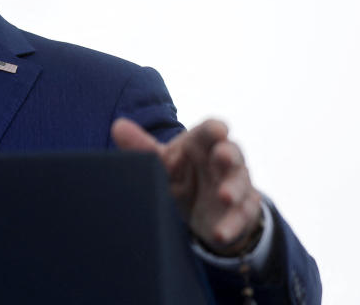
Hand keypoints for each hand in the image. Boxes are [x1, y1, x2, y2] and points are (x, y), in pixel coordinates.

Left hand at [111, 117, 262, 255]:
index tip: (217, 130)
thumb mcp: (162, 162)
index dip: (215, 129)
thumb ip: (142, 146)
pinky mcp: (242, 211)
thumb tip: (117, 126)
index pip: (212, 130)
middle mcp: (224, 161)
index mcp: (203, 143)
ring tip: (224, 196)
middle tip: (222, 156)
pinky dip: (232, 225)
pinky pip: (241, 216)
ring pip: (240, 184)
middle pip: (231, 153)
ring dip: (233, 189)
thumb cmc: (182, 173)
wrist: (204, 209)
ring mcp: (236, 185)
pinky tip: (220, 233)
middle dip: (228, 154)